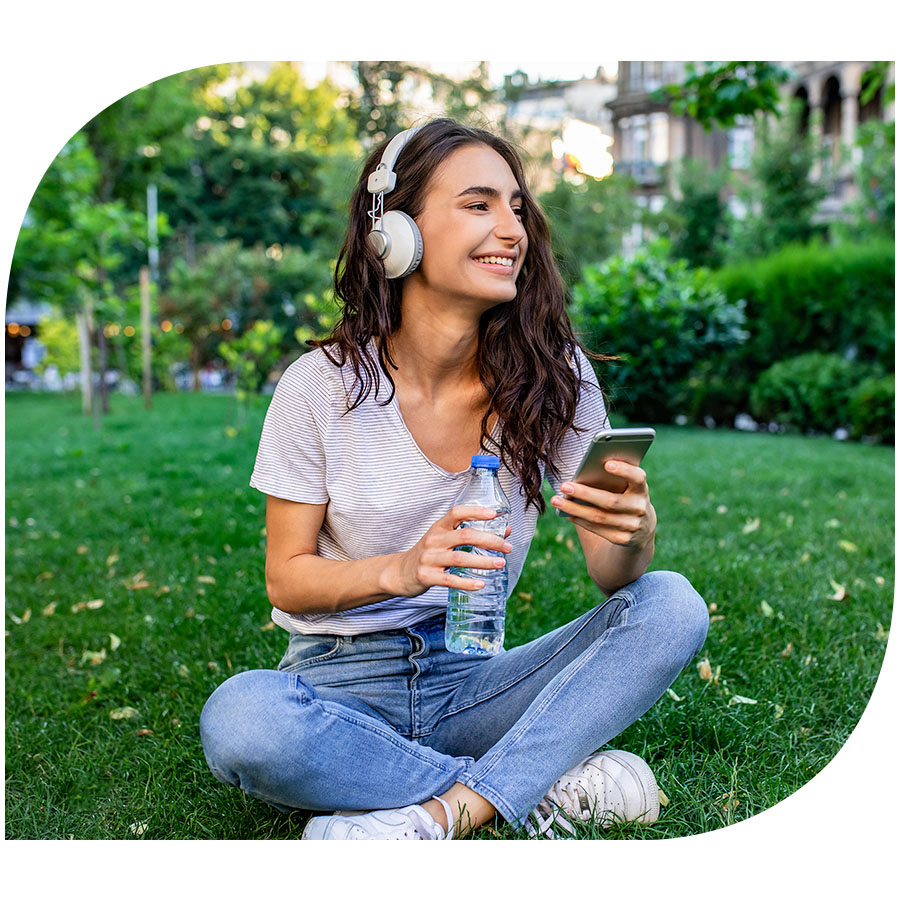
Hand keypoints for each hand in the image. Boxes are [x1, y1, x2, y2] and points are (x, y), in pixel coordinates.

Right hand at [386, 505, 512, 597]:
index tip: (493, 514)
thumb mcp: (445, 539)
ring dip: (483, 562)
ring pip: (460, 558)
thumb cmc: (429, 553)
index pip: (456, 512)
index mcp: (439, 527)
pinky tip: (480, 584)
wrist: (400, 572)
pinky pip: (450, 580)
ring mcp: (429, 558)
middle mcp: (433, 540)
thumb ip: (470, 533)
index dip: (475, 511)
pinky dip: (467, 582)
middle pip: (464, 536)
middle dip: (489, 540)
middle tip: (507, 547)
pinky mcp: (426, 576)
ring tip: (500, 564)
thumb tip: (505, 531)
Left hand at [550, 460, 655, 550]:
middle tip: (563, 485)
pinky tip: (566, 513)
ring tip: (556, 500)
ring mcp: (632, 526)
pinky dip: (579, 520)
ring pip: (599, 517)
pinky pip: (597, 529)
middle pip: (610, 501)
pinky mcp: (622, 539)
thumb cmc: (626, 498)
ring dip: (574, 508)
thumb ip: (613, 480)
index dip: (624, 470)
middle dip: (584, 493)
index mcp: (642, 490)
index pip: (638, 478)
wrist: (642, 528)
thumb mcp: (627, 488)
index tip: (606, 463)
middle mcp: (640, 508)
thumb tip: (582, 473)